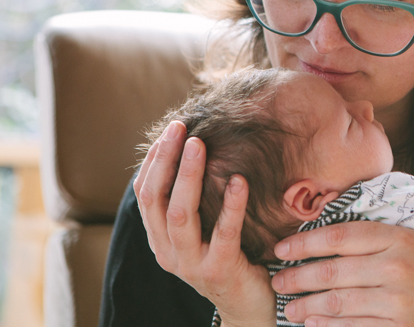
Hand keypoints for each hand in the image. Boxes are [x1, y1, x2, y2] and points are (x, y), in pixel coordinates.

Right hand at [134, 121, 275, 326]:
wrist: (247, 305)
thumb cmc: (228, 256)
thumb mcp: (201, 230)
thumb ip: (192, 200)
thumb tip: (193, 148)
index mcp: (160, 239)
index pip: (146, 193)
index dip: (155, 160)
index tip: (170, 130)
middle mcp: (168, 251)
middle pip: (157, 199)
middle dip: (166, 159)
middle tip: (180, 128)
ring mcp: (191, 264)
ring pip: (180, 214)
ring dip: (188, 176)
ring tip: (198, 145)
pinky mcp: (219, 270)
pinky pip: (223, 233)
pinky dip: (231, 205)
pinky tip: (239, 180)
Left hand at [270, 221, 413, 326]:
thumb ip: (379, 235)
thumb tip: (330, 233)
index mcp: (399, 237)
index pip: (340, 236)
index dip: (304, 242)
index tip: (280, 248)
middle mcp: (397, 266)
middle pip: (332, 271)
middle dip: (297, 277)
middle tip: (276, 281)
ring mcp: (399, 301)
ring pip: (338, 304)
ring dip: (307, 307)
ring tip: (289, 308)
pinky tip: (314, 326)